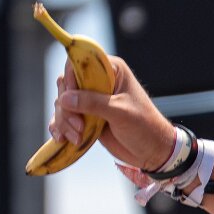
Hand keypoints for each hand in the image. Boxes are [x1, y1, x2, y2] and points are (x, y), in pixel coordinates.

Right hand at [51, 55, 179, 172]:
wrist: (152, 151)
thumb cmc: (144, 126)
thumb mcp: (119, 112)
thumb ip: (93, 103)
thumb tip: (64, 98)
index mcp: (111, 70)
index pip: (80, 62)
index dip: (71, 78)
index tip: (70, 98)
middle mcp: (99, 81)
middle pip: (67, 84)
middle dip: (67, 107)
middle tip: (79, 126)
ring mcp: (91, 100)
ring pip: (63, 103)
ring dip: (65, 121)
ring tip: (77, 137)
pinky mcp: (86, 116)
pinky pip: (65, 117)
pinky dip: (61, 127)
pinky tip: (62, 139)